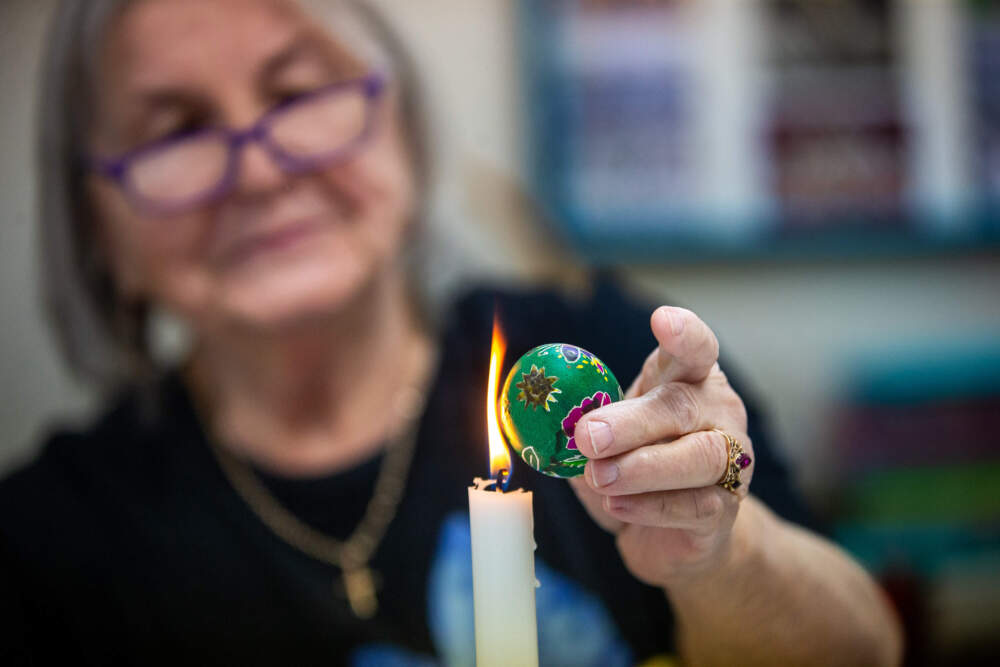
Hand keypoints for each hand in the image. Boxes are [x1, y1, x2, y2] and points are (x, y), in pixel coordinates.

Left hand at [569, 306, 754, 588]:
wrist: (673, 534)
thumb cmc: (635, 467)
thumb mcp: (606, 437)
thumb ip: (583, 423)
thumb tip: (538, 417)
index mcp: (688, 380)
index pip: (697, 349)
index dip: (684, 334)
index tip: (661, 320)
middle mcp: (717, 413)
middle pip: (682, 407)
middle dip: (632, 422)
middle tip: (588, 436)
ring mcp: (730, 462)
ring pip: (699, 457)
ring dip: (643, 467)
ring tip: (599, 477)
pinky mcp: (725, 510)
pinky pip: (696, 506)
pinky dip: (651, 506)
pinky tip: (617, 504)